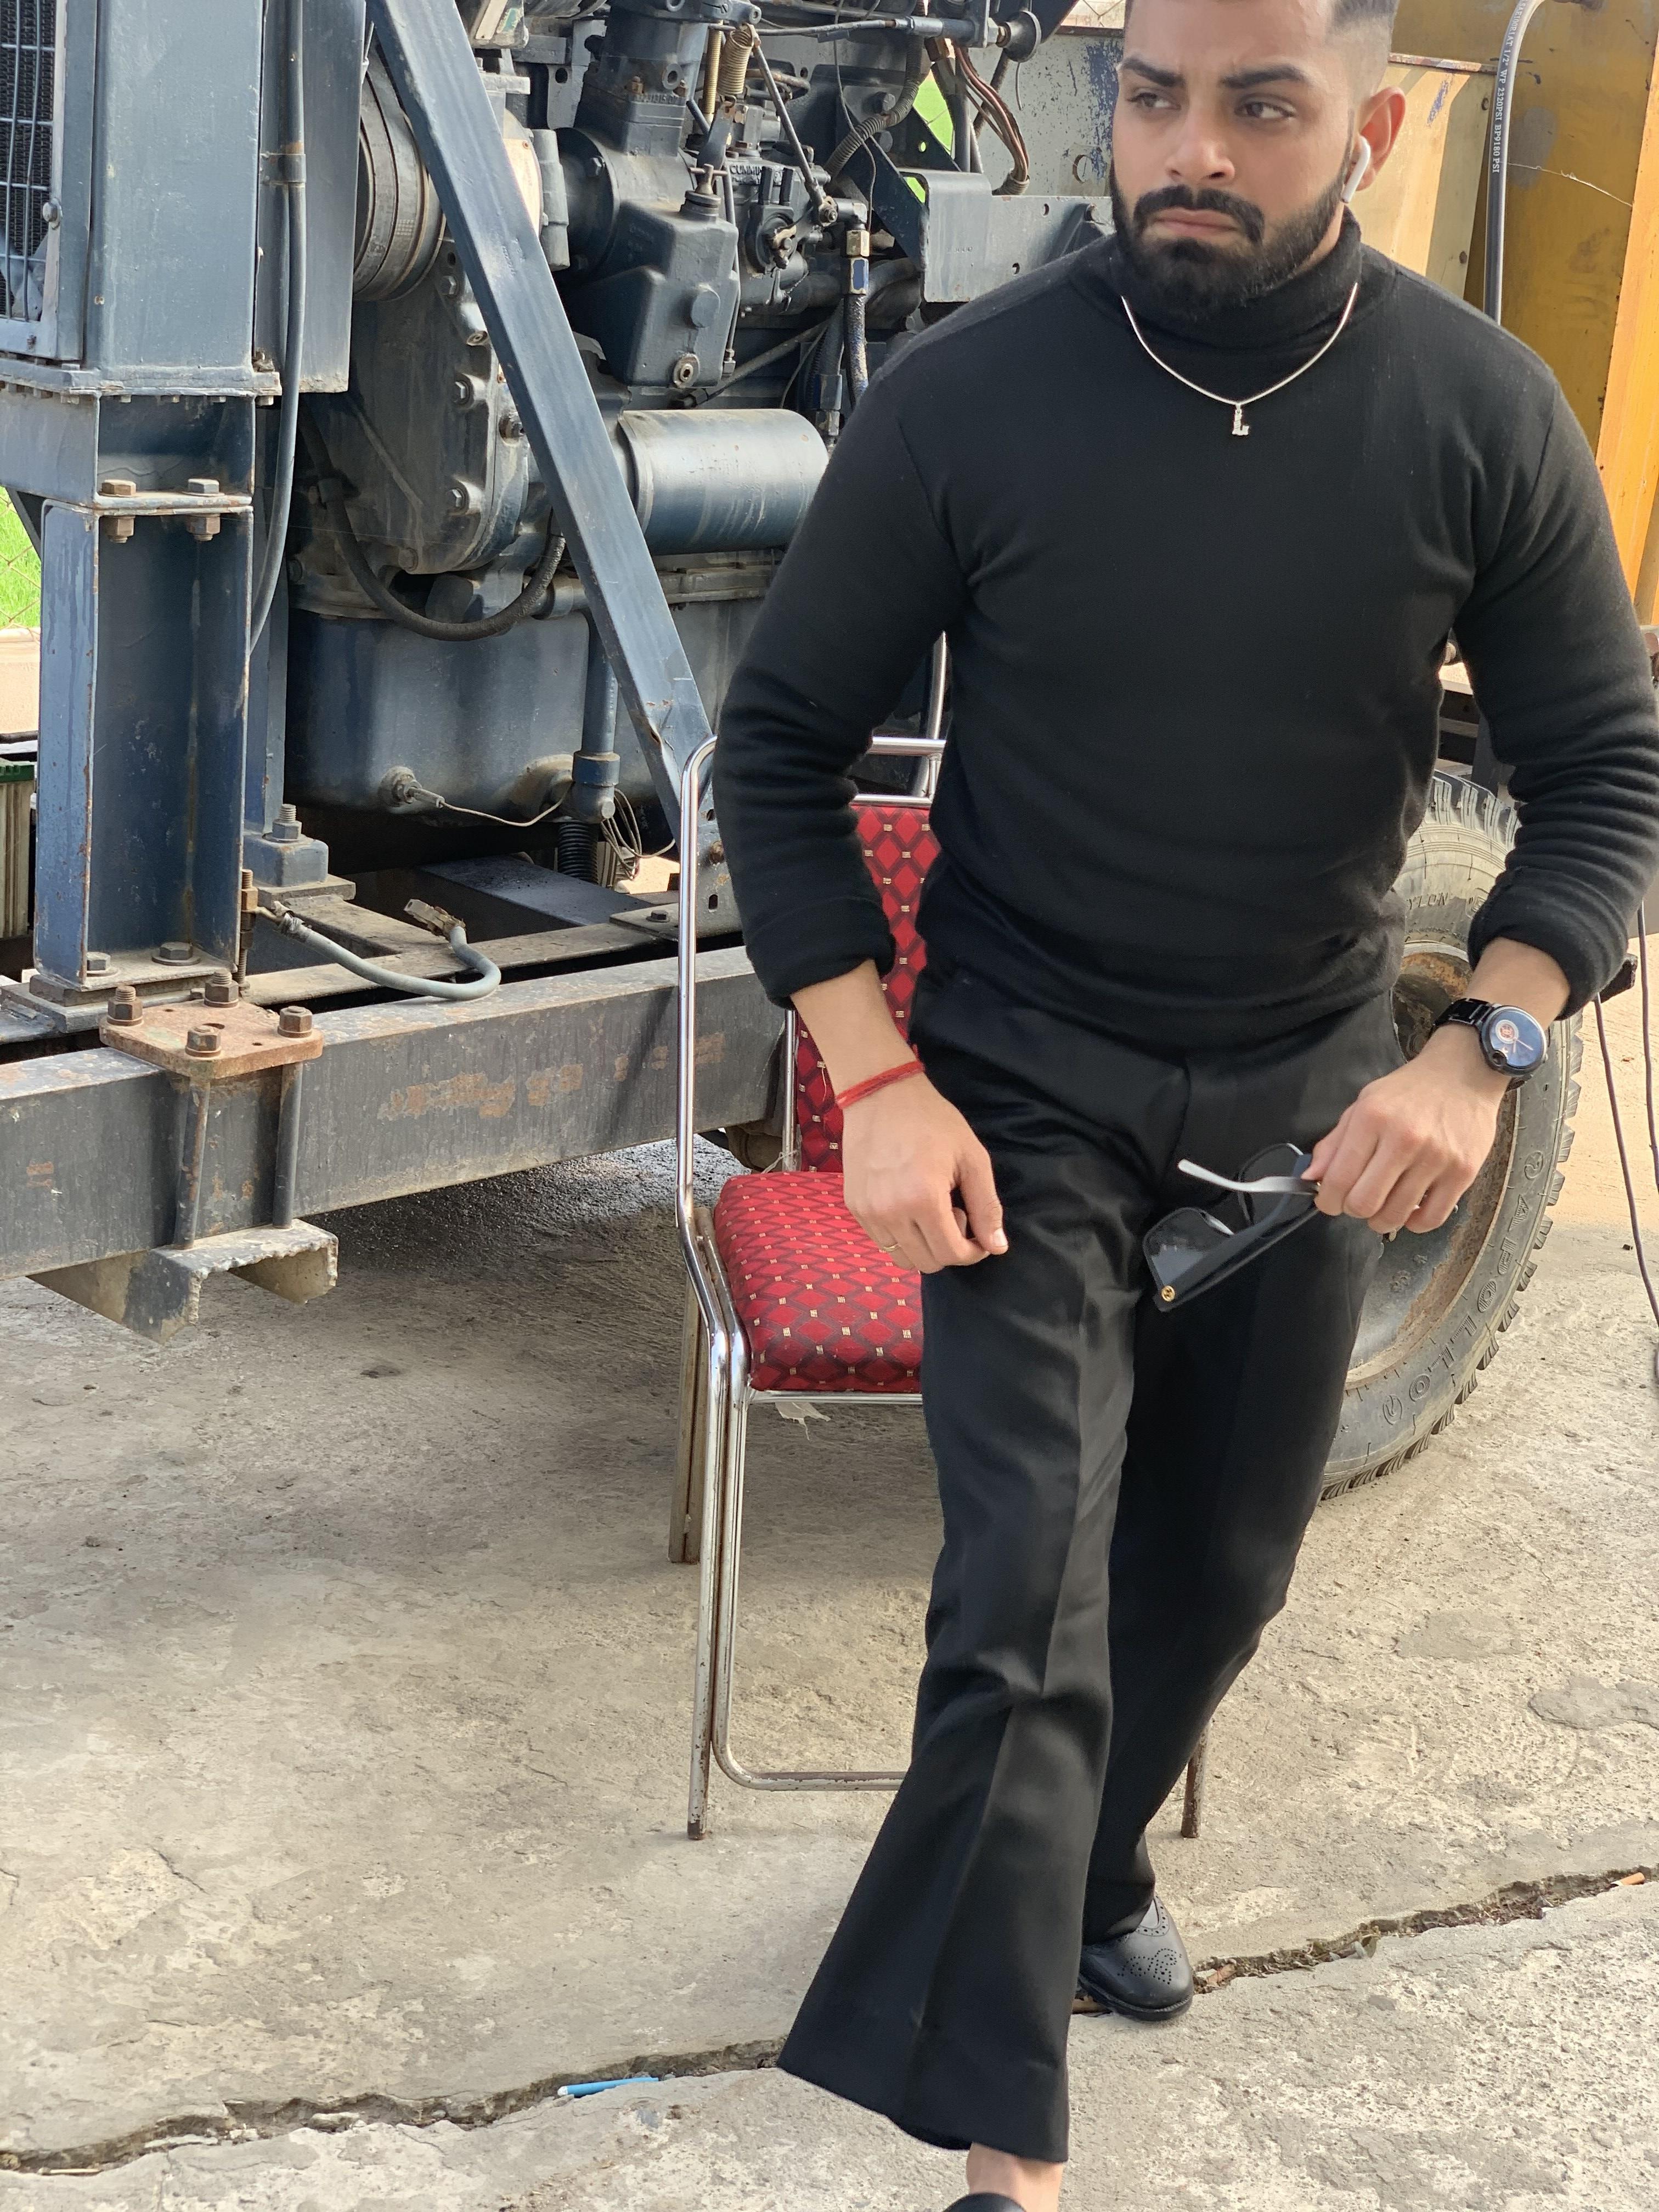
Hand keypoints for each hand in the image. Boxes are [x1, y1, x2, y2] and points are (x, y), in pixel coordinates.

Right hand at [841, 1071, 1007, 1270]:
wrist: (881, 1095)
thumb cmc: (933, 1121)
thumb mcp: (971, 1158)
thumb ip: (987, 1206)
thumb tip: (997, 1247)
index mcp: (923, 1199)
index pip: (952, 1254)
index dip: (973, 1252)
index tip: (979, 1236)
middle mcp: (891, 1212)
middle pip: (927, 1263)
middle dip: (949, 1247)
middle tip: (954, 1212)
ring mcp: (868, 1212)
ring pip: (902, 1258)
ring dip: (924, 1245)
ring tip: (929, 1210)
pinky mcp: (854, 1206)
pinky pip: (882, 1241)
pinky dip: (902, 1235)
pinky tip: (908, 1203)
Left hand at [1304, 1026, 1510, 1234]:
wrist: (1463, 1074)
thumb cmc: (1409, 1092)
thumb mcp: (1363, 1105)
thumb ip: (1335, 1143)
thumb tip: (1310, 1178)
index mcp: (1372, 1119)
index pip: (1338, 1179)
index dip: (1327, 1200)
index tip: (1329, 1201)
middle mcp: (1404, 1139)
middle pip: (1364, 1203)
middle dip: (1352, 1210)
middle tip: (1357, 1201)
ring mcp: (1437, 1158)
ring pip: (1395, 1215)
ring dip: (1381, 1220)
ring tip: (1383, 1205)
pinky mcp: (1463, 1172)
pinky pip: (1431, 1219)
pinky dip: (1414, 1223)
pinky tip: (1409, 1209)